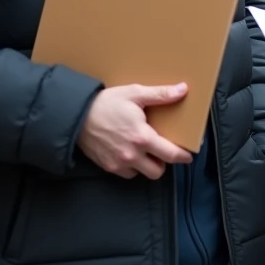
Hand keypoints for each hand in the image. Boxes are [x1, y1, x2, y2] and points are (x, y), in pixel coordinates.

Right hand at [78, 83, 192, 179]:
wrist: (76, 115)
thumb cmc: (107, 102)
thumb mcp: (135, 93)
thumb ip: (161, 94)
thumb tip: (183, 89)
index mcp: (142, 137)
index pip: (170, 154)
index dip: (182, 156)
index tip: (188, 155)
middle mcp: (132, 155)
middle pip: (157, 172)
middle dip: (163, 163)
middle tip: (162, 151)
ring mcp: (119, 163)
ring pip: (141, 174)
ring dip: (146, 166)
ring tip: (144, 151)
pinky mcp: (107, 167)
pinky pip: (126, 173)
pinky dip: (131, 167)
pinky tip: (129, 153)